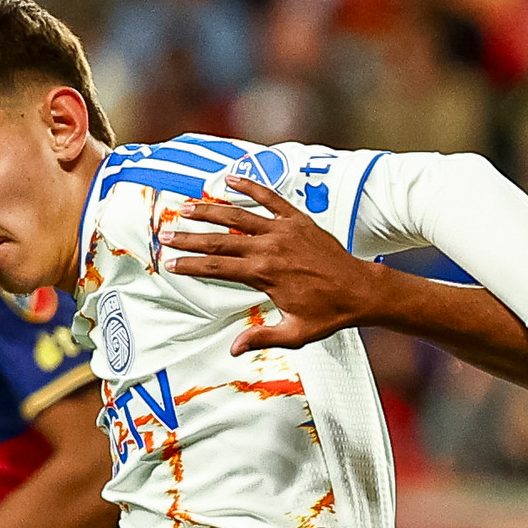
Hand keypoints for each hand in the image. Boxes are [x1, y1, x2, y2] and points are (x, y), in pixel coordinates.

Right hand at [157, 178, 388, 351]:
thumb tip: (234, 348)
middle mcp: (270, 248)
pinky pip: (270, 198)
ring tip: (186, 207)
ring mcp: (283, 230)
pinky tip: (230, 179)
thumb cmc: (329, 313)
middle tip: (167, 234)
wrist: (360, 290)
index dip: (192, 266)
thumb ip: (262, 337)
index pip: (218, 268)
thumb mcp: (294, 333)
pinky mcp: (297, 219)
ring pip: (238, 216)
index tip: (172, 264)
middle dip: (190, 238)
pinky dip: (250, 187)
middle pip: (220, 240)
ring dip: (210, 210)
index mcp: (265, 274)